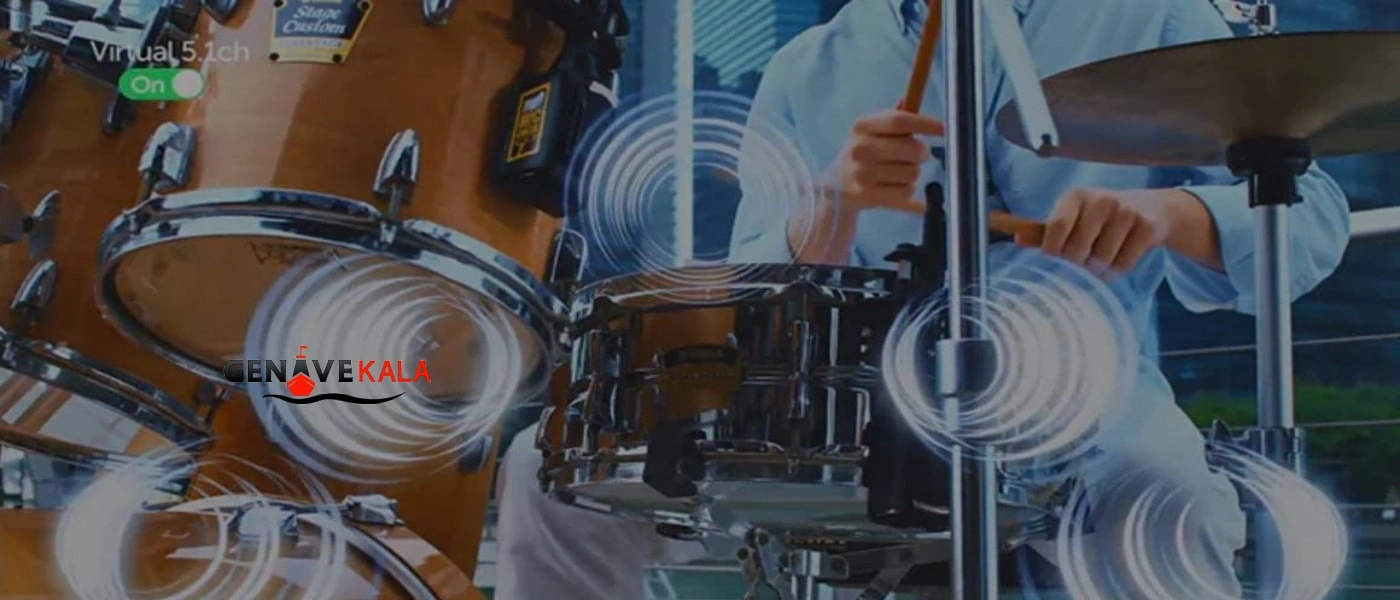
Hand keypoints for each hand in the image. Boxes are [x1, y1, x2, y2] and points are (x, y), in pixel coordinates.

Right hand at [825, 109, 944, 213]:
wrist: (836, 185)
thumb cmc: (864, 152)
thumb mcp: (872, 130)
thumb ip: (894, 118)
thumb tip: (909, 98)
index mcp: (862, 126)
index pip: (899, 121)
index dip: (925, 124)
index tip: (943, 128)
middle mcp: (859, 149)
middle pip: (912, 149)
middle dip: (922, 152)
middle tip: (918, 154)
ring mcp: (862, 174)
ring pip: (913, 173)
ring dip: (913, 173)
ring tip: (899, 172)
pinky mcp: (867, 196)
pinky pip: (906, 192)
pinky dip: (906, 190)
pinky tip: (893, 187)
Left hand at [1038, 187, 1184, 273]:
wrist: (1151, 209)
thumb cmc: (1100, 218)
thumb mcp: (1072, 218)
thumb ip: (1044, 231)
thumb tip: (1018, 239)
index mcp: (1075, 196)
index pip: (1056, 227)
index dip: (1053, 251)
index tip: (1056, 260)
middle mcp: (1101, 199)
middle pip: (1077, 250)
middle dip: (1076, 265)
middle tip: (1081, 264)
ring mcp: (1126, 211)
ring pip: (1101, 260)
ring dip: (1097, 270)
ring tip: (1100, 260)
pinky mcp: (1146, 226)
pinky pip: (1122, 264)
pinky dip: (1116, 270)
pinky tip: (1117, 259)